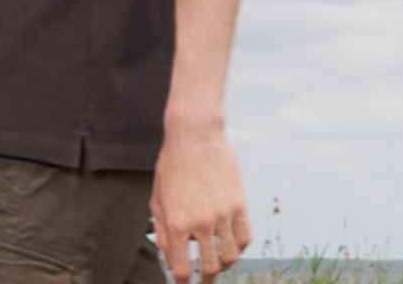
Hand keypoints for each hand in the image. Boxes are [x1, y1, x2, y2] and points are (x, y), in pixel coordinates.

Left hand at [149, 127, 251, 283]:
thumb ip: (161, 229)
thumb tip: (169, 256)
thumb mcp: (157, 196)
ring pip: (229, 257)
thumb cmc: (172, 163)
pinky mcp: (239, 204)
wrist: (194, 134)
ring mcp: (222, 214)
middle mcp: (200, 222)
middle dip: (205, 280)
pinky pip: (244, 238)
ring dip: (223, 265)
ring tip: (218, 262)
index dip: (183, 282)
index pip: (181, 269)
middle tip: (203, 280)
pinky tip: (230, 244)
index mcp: (176, 222)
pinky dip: (239, 247)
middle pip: (209, 268)